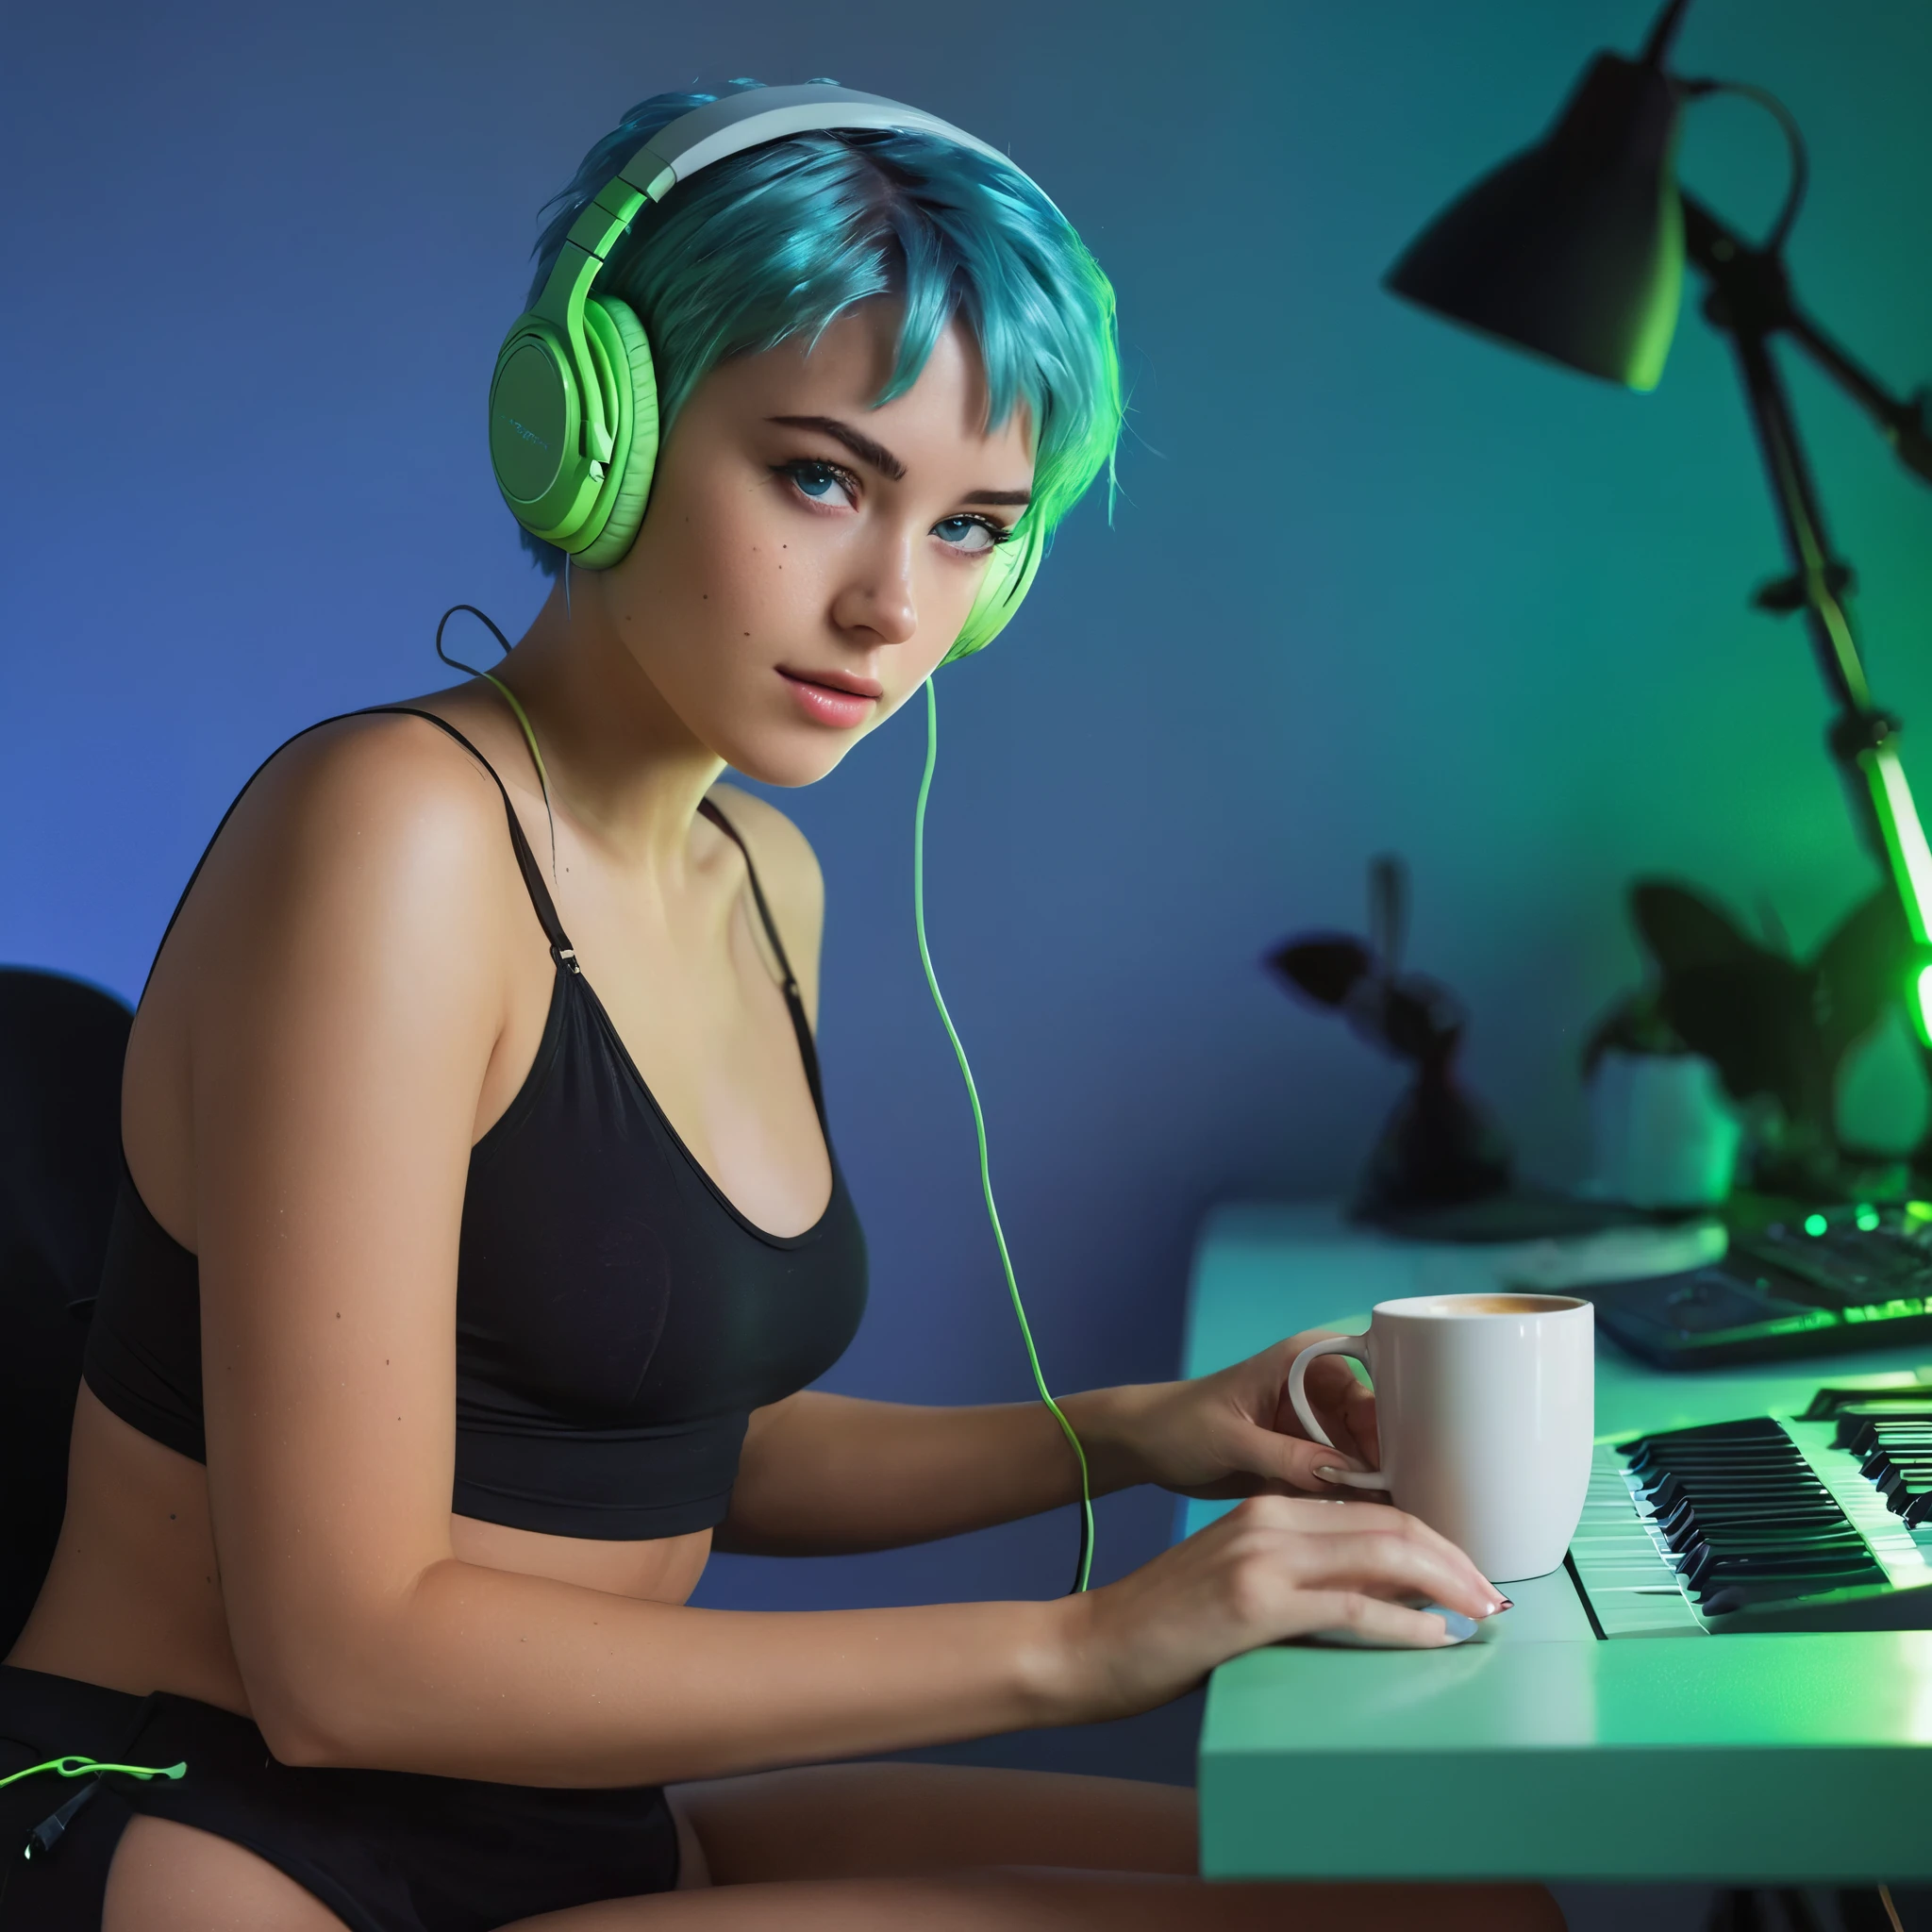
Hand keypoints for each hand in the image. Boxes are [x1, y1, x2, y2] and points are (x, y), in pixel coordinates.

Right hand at [1054, 1493, 1506, 1721]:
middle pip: (1389, 1523)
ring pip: (1381, 1555)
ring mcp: (1261, 1558)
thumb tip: (1375, 1600)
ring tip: (1482, 1611)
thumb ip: (1296, 1578)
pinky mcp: (1253, 1603)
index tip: (1468, 1570)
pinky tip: (1435, 1636)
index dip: (1433, 1537)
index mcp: (1267, 1510)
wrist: (1090, 1644)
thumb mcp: (1234, 1581)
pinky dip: (1403, 1621)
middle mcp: (1270, 1521)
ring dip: (1445, 1584)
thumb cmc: (1161, 1626)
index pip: (1373, 1509)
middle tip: (1495, 1592)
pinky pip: (1350, 1606)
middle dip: (1454, 1557)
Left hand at [1086, 1331, 1381, 1500]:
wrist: (1145, 1448)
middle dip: (1387, 1461)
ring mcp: (1312, 1427)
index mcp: (1304, 1362)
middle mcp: (1318, 1390)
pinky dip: (1351, 1500)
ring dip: (1374, 1486)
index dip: (1388, 1420)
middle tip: (1406, 1503)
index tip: (1402, 1463)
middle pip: (1373, 1424)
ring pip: (1361, 1455)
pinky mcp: (1304, 1460)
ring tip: (1396, 1523)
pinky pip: (1340, 1479)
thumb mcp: (1233, 1438)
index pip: (1367, 1383)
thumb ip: (1288, 1455)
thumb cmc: (1180, 1424)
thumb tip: (1347, 1476)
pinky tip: (1367, 1528)